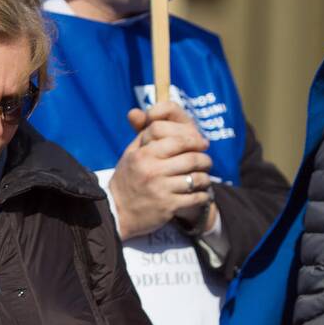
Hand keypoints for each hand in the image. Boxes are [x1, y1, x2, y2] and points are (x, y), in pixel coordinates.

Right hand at [108, 101, 213, 239]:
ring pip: (197, 178)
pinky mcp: (168, 206)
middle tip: (207, 161)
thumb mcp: (131, 154)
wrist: (116, 213)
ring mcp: (161, 189)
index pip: (178, 140)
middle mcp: (152, 170)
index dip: (194, 140)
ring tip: (204, 177)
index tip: (202, 143)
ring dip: (205, 178)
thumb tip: (146, 112)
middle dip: (204, 159)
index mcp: (144, 154)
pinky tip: (201, 193)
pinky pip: (196, 197)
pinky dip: (203, 195)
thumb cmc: (127, 179)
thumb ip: (144, 134)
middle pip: (192, 158)